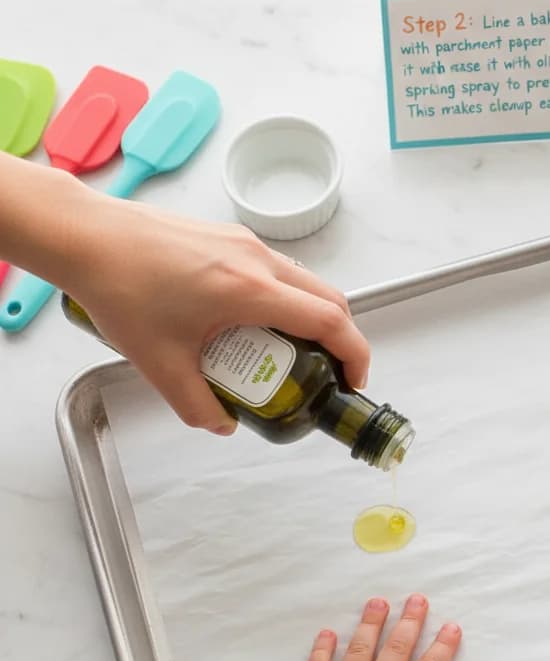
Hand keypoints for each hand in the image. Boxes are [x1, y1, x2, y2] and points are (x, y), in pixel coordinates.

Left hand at [68, 194, 369, 434]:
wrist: (85, 236)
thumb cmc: (119, 287)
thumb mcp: (159, 364)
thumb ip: (197, 405)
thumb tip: (223, 423)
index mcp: (250, 290)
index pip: (328, 321)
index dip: (353, 354)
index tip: (353, 380)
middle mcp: (258, 260)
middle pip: (328, 300)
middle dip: (339, 340)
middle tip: (327, 372)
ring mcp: (245, 244)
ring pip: (304, 283)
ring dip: (309, 319)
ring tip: (283, 353)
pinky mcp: (230, 237)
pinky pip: (277, 271)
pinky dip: (282, 300)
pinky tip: (248, 323)